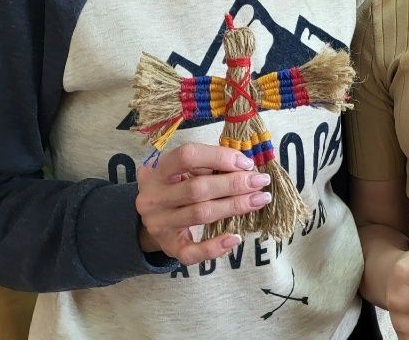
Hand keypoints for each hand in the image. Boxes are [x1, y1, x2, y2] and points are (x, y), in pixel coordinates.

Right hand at [134, 142, 271, 264]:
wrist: (147, 219)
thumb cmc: (174, 188)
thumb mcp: (182, 171)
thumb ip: (207, 166)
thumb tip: (245, 166)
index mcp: (158, 172)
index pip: (187, 156)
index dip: (219, 157)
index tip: (245, 163)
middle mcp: (154, 198)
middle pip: (197, 188)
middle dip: (234, 184)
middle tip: (261, 181)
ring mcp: (160, 225)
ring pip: (201, 214)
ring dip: (235, 206)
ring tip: (260, 199)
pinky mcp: (168, 247)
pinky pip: (191, 252)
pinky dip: (214, 247)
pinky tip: (235, 238)